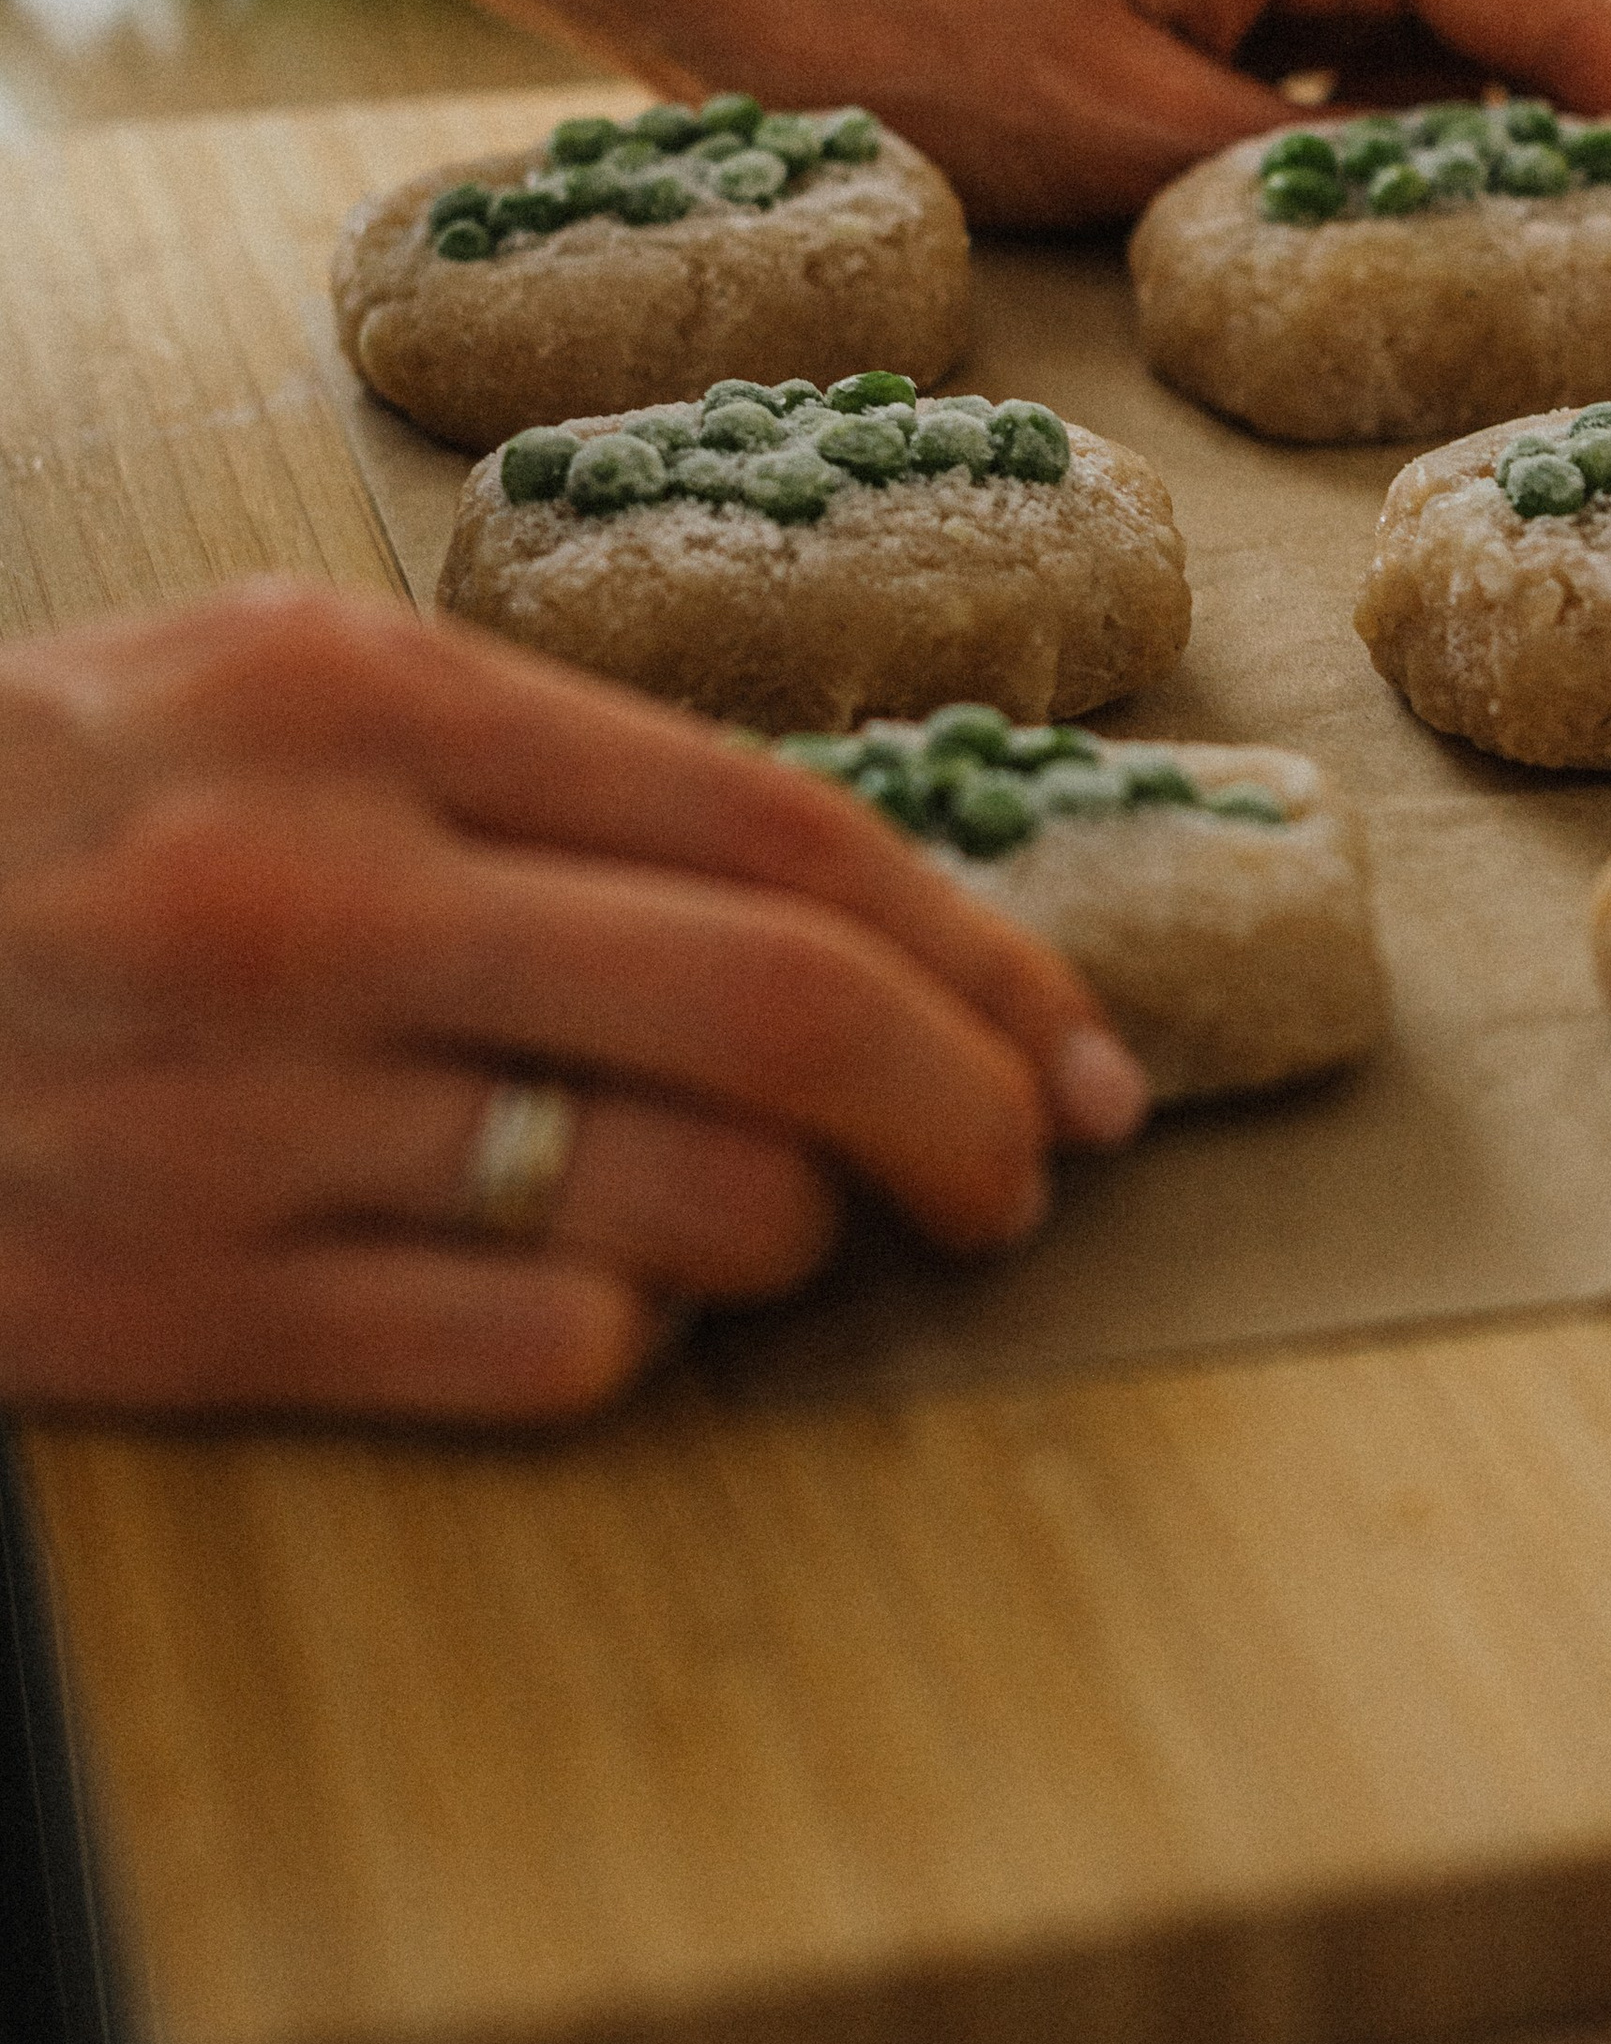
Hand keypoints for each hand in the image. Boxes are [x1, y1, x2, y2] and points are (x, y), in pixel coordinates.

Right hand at [0, 587, 1149, 1422]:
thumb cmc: (29, 811)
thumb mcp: (249, 687)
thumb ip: (520, 766)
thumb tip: (819, 892)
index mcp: (356, 699)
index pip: (774, 823)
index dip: (972, 943)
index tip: (1073, 1031)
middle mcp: (319, 892)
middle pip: (781, 1009)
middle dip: (969, 1105)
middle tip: (1035, 1167)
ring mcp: (247, 1112)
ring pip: (686, 1204)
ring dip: (802, 1236)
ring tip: (792, 1226)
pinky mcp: (174, 1307)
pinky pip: (533, 1357)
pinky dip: (635, 1341)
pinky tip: (611, 1303)